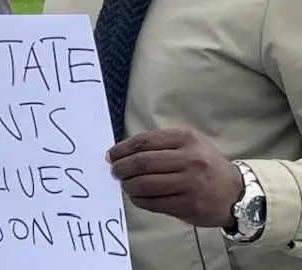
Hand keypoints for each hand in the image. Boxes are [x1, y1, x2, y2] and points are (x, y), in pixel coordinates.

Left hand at [107, 129, 242, 227]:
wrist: (235, 192)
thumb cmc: (205, 164)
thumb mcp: (189, 144)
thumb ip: (159, 145)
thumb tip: (122, 153)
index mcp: (186, 138)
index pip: (144, 142)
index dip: (122, 149)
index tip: (111, 156)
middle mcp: (189, 159)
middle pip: (142, 163)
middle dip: (121, 168)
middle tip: (114, 172)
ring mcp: (190, 183)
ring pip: (145, 184)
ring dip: (128, 185)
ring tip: (125, 185)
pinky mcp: (188, 205)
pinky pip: (153, 203)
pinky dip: (139, 200)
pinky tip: (136, 197)